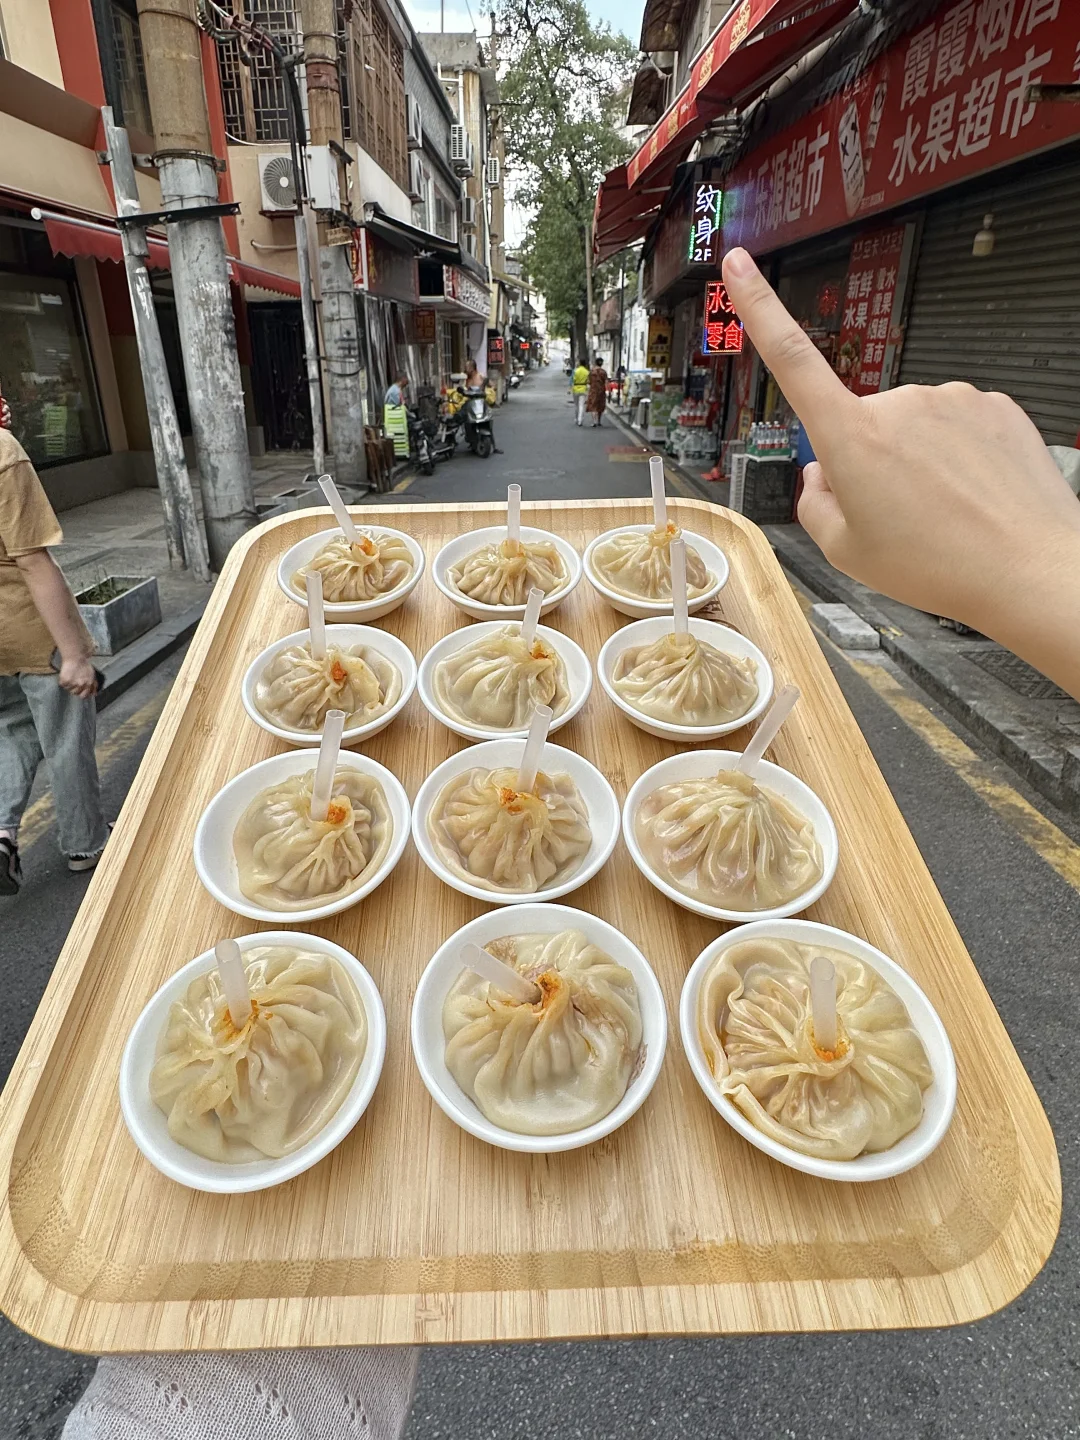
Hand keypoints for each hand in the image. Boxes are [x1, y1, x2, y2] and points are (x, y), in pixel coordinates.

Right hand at [58, 655, 97, 698]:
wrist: (76, 657)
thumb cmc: (84, 665)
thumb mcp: (92, 676)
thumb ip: (93, 685)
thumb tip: (94, 694)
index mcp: (88, 684)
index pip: (84, 695)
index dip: (81, 693)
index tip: (79, 690)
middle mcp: (81, 685)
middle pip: (75, 693)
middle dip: (74, 689)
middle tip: (73, 682)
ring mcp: (72, 683)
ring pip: (68, 689)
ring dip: (68, 685)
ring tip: (70, 677)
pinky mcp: (65, 680)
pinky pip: (62, 684)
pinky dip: (62, 681)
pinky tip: (66, 675)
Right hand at [721, 247, 1079, 632]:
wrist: (1028, 568)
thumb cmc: (940, 565)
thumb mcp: (846, 552)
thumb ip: (814, 505)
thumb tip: (820, 474)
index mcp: (852, 438)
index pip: (790, 358)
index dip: (759, 306)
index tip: (740, 262)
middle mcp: (898, 404)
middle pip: (862, 423)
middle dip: (869, 460)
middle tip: (897, 514)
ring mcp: (950, 399)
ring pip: (912, 425)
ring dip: (917, 460)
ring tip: (940, 512)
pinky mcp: (992, 404)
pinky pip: (956, 426)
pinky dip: (958, 456)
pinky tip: (970, 495)